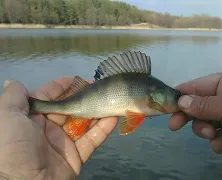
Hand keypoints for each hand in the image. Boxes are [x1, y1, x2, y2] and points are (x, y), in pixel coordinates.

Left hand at [0, 77, 117, 179]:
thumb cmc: (13, 146)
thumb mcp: (7, 117)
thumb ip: (14, 98)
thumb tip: (14, 82)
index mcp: (32, 119)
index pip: (49, 98)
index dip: (62, 87)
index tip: (77, 79)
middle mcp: (48, 129)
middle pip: (70, 109)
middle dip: (83, 97)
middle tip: (100, 88)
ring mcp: (64, 143)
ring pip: (84, 123)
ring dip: (97, 111)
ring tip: (110, 99)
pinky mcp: (76, 156)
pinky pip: (92, 140)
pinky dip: (103, 129)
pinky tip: (113, 117)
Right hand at [169, 70, 221, 161]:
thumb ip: (204, 105)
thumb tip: (180, 101)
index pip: (199, 86)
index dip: (181, 95)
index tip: (165, 106)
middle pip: (200, 106)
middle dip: (192, 117)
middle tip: (175, 126)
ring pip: (207, 124)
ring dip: (209, 132)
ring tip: (217, 135)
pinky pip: (218, 138)